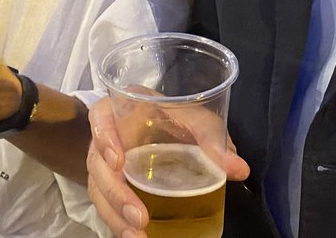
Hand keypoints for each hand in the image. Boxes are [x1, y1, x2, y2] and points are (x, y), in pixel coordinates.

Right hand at [86, 96, 249, 237]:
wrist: (167, 129)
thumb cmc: (177, 117)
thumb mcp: (196, 120)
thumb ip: (212, 138)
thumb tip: (238, 169)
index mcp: (123, 111)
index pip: (100, 116)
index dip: (103, 137)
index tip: (118, 162)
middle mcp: (107, 138)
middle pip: (97, 164)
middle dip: (115, 193)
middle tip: (139, 217)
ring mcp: (105, 165)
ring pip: (99, 190)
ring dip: (115, 215)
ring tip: (137, 236)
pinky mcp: (111, 187)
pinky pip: (106, 206)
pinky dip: (117, 223)